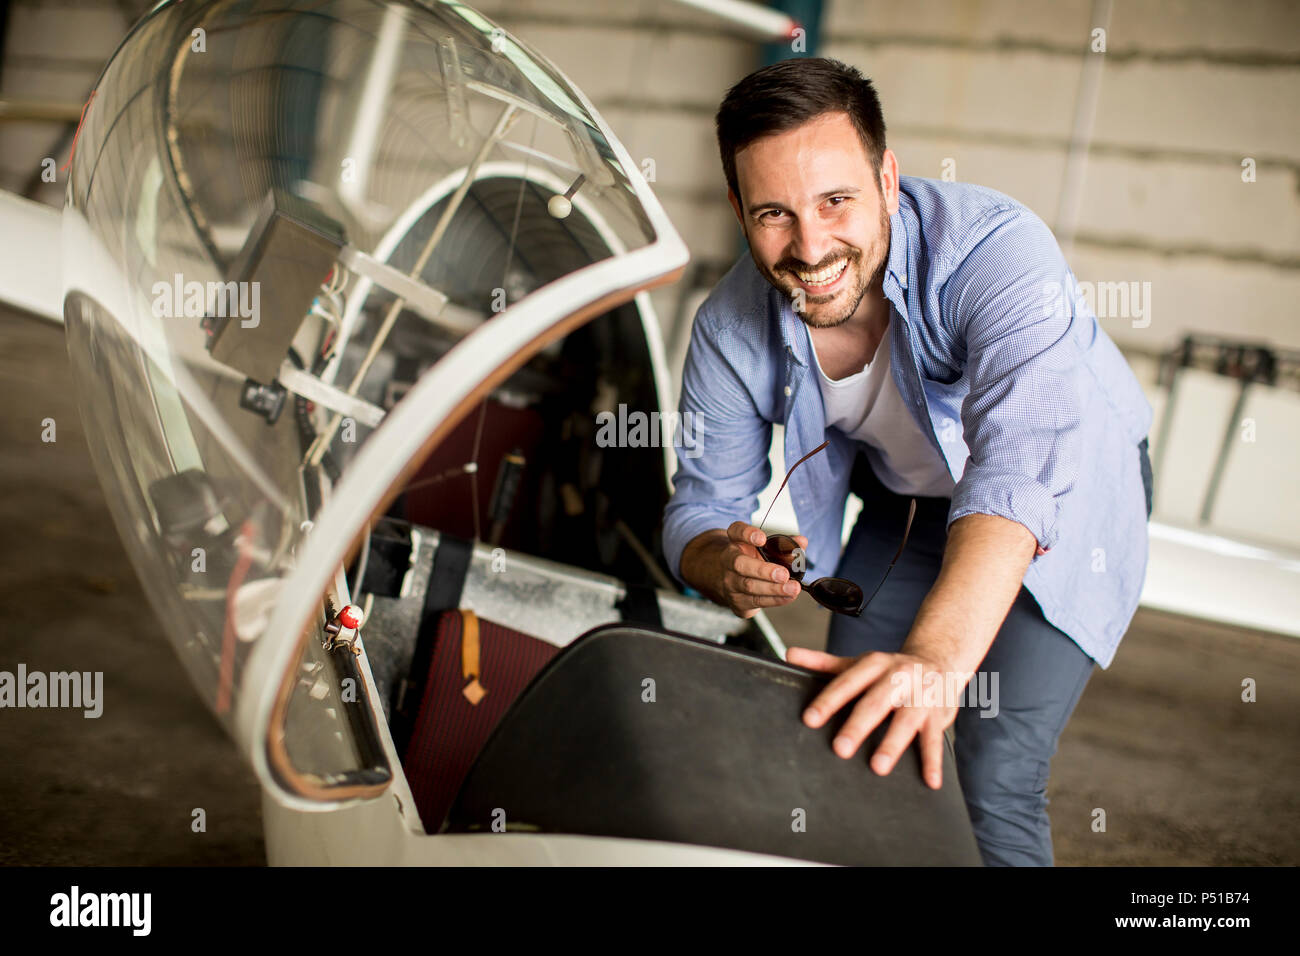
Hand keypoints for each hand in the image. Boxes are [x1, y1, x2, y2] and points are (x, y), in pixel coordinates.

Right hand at [681, 522, 809, 618]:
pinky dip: (774, 600)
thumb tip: (801, 542)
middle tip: (783, 574)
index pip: (736, 531)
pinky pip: (755, 601)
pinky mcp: (737, 601)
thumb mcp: (765, 549)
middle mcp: (729, 561)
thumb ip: (784, 544)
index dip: (747, 534)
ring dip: (774, 589)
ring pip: (749, 586)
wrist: (732, 580)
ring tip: (792, 588)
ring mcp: (730, 582)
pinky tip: (787, 597)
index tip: (762, 538)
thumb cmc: (753, 560)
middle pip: (740, 564)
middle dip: (763, 570)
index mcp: (736, 542)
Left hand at [785, 648, 961, 789]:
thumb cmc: (890, 668)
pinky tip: (930, 782)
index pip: (847, 683)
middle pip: (875, 702)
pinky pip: (935, 740)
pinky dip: (933, 761)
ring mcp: (921, 696)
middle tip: (840, 749)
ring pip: (906, 721)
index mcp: (874, 664)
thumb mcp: (859, 663)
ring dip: (892, 744)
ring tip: (878, 767)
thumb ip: (824, 662)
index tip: (810, 719)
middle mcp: (898, 677)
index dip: (828, 700)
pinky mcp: (939, 715)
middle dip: (858, 726)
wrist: (939, 659)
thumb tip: (789, 655)